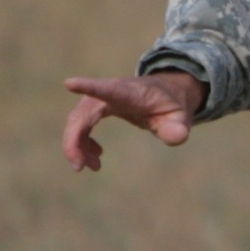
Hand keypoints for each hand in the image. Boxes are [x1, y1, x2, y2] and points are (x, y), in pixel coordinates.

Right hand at [62, 72, 206, 171]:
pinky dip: (82, 143)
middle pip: (83, 114)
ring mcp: (100, 99)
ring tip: (94, 167)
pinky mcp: (96, 108)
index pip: (107, 90)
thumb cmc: (171, 105)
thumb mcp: (181, 117)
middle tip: (79, 167)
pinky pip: (81, 125)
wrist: (165, 93)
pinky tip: (96, 156)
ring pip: (77, 121)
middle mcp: (110, 93)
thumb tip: (177, 137)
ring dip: (76, 145)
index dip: (89, 87)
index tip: (69, 83)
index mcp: (130, 93)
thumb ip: (178, 127)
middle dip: (74, 139)